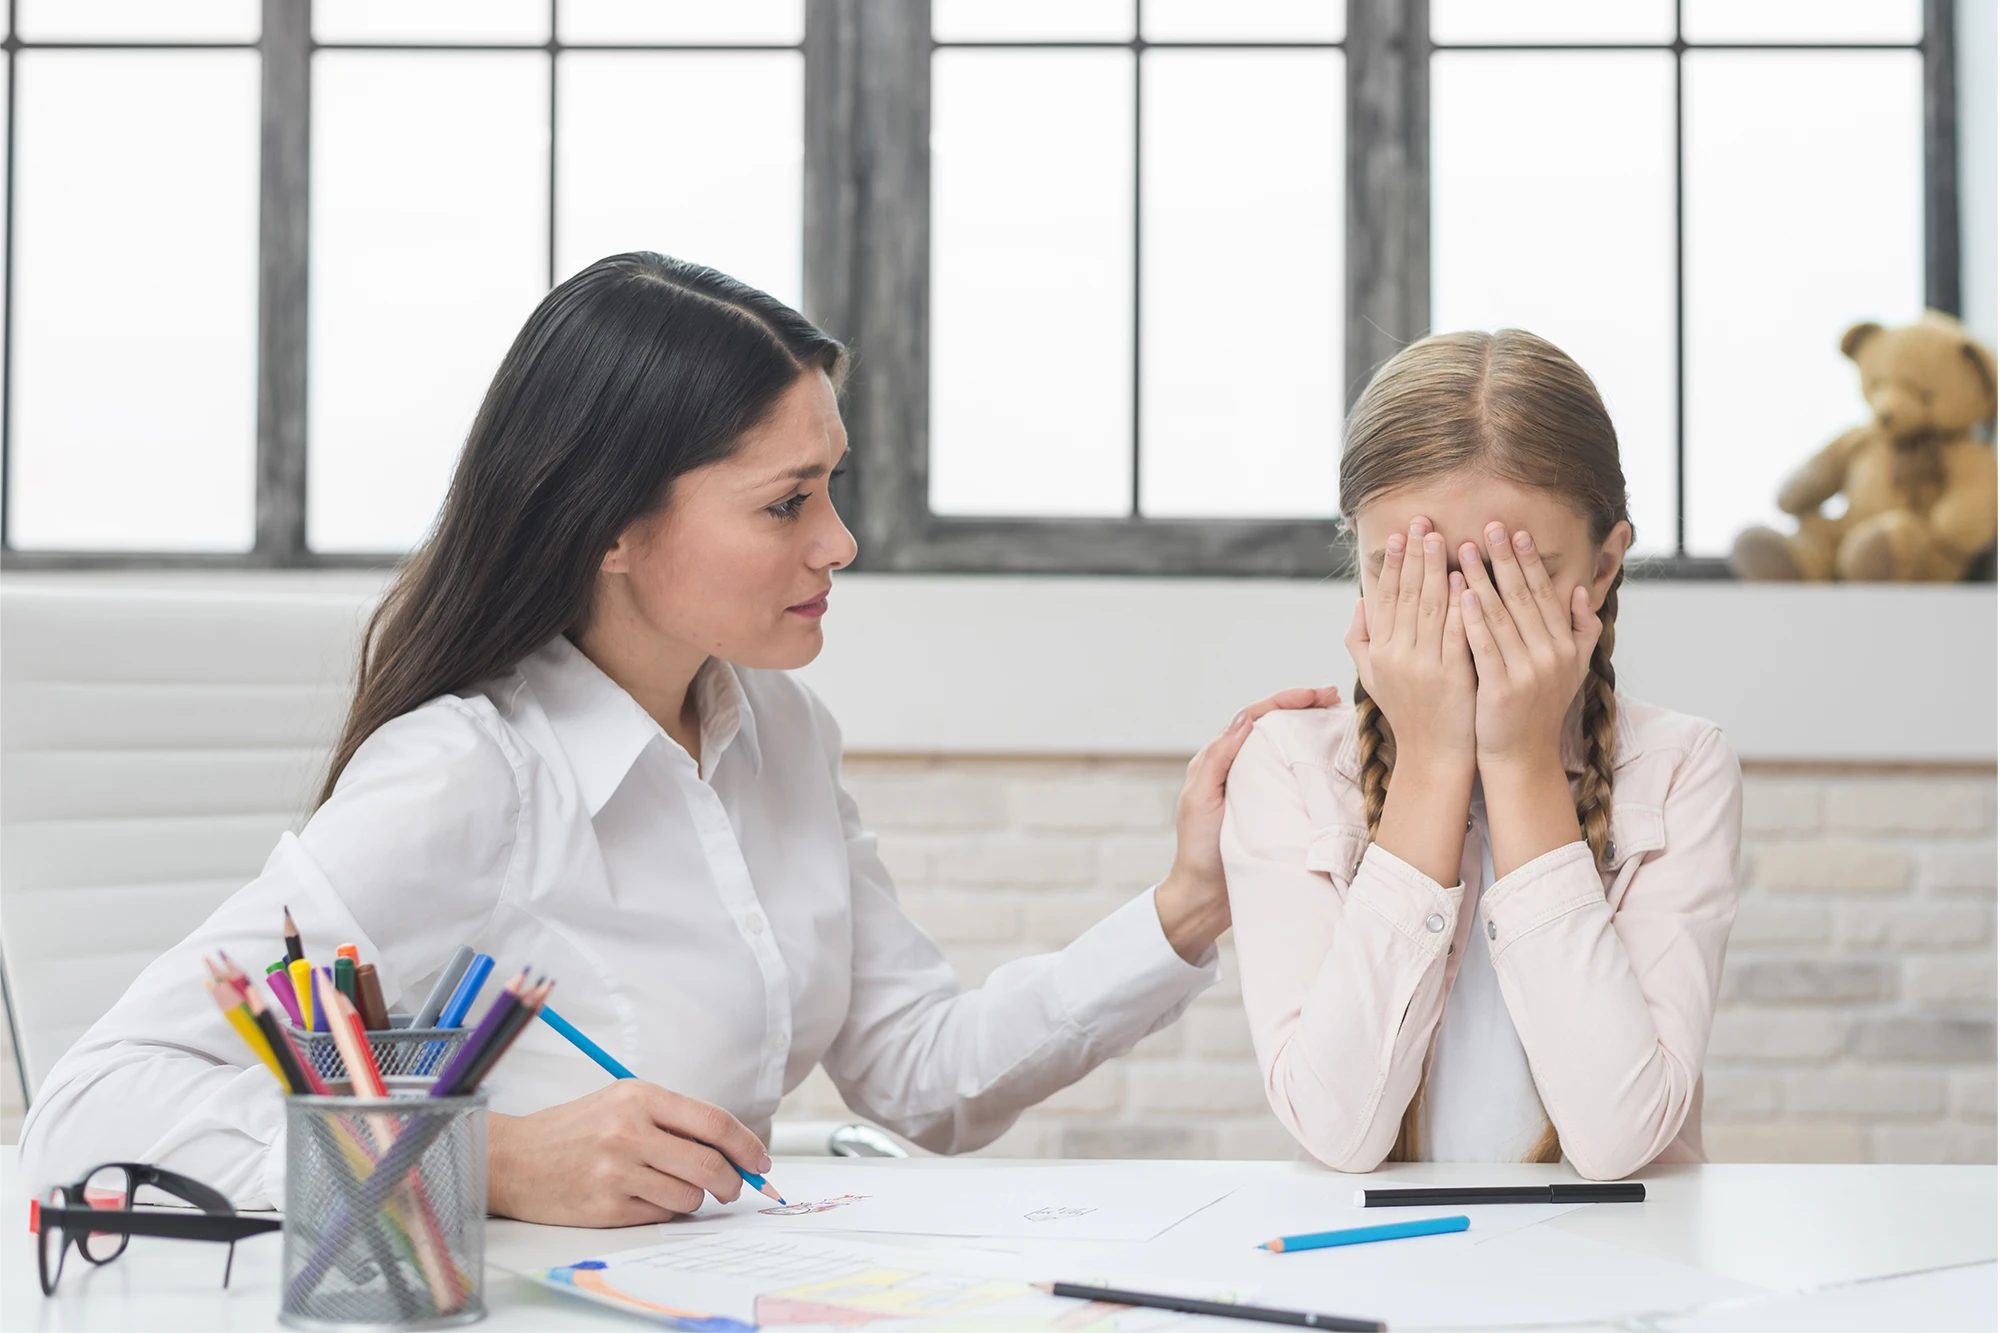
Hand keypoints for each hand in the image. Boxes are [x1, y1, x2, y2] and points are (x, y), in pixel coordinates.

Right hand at [486, 1080, 773, 1225]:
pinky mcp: (605, 1208)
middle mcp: (628, 1132)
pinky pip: (661, 1215)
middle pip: (709, 1164)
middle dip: (732, 1181)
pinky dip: (664, 1210)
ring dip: (694, 1197)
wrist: (513, 1159)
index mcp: (639, 1097)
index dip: (747, 1145)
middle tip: (733, 1187)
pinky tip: (644, 1197)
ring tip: (672, 1186)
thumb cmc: (575, 1128)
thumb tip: (733, 1149)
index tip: (760, 1160)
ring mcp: (616, 1172)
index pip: (714, 1122)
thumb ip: (675, 1120)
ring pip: (689, 1195)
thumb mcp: (623, 1102)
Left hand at [1155, 683, 1342, 961]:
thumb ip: (1218, 759)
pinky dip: (1314, 764)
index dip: (1285, 701)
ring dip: (1311, 731)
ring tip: (1339, 720)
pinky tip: (1335, 762)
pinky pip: (1295, 778)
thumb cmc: (1198, 851)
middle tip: (1335, 699)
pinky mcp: (1274, 809)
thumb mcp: (1200, 801)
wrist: (1206, 899)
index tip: (1316, 694)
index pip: (1255, 718)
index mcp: (1219, 760)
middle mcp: (1239, 768)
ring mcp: (1259, 788)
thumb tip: (1244, 719)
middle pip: (1274, 727)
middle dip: (1304, 708)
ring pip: (1286, 749)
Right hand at [1343, 517, 1475, 770]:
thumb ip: (1361, 639)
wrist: (1434, 756)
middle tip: (1422, 522)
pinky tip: (1464, 579)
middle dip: (1414, 556)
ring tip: (1442, 538)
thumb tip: (1359, 601)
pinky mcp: (1451, 676)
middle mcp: (1396, 656)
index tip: (1399, 535)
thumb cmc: (1409, 713)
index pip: (1384, 599)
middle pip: (1405, 595)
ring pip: (1428, 608)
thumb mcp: (1374, 677)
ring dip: (1435, 570)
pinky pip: (1454, 632)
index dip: (1392, 565)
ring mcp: (1423, 666)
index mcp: (1378, 652)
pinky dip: (1458, 604)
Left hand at [1457, 523, 1600, 771]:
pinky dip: (1472, 619)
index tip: (1515, 531)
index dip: (1528, 561)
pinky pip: (1485, 646)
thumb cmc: (1538, 710)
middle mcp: (1551, 654)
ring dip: (1481, 579)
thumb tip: (1581, 592)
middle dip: (1504, 559)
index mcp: (1564, 646)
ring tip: (1462, 550)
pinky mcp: (1503, 688)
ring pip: (1501, 616)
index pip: (1543, 594)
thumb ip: (1581, 631)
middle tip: (1488, 525)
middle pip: (1522, 597)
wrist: (1523, 758)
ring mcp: (1528, 672)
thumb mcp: (1571, 670)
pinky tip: (1460, 594)